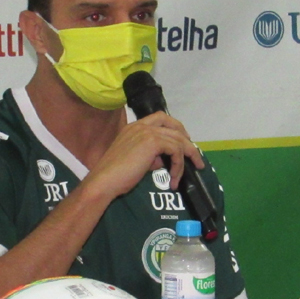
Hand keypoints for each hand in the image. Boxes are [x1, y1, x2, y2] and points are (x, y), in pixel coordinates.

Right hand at [82, 111, 203, 199]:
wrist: (105, 180)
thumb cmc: (116, 175)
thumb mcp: (135, 161)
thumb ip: (150, 155)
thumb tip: (163, 160)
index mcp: (134, 127)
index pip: (159, 118)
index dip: (175, 127)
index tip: (183, 141)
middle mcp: (141, 126)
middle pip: (172, 124)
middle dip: (187, 139)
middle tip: (194, 154)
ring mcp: (146, 132)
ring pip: (178, 139)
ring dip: (187, 156)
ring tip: (188, 172)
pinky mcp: (152, 142)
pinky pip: (176, 150)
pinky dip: (179, 165)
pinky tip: (174, 179)